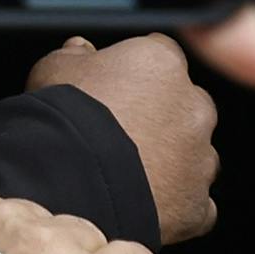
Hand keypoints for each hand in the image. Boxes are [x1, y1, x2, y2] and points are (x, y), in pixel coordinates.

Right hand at [27, 35, 217, 240]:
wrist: (71, 183)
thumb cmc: (63, 120)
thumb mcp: (54, 69)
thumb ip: (74, 55)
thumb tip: (80, 50)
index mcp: (161, 64)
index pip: (161, 54)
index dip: (137, 71)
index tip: (119, 85)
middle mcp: (193, 107)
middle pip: (186, 105)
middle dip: (163, 116)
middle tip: (124, 131)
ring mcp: (200, 158)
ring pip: (195, 155)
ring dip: (174, 160)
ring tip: (132, 173)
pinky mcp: (198, 203)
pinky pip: (195, 202)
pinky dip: (177, 202)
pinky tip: (147, 203)